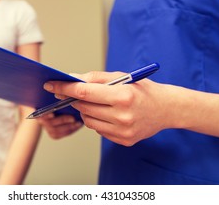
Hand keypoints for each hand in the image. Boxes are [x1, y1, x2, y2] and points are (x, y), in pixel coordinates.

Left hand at [44, 71, 178, 145]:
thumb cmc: (143, 89)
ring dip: (85, 110)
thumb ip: (96, 78)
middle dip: (75, 98)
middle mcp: (123, 116)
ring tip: (96, 103)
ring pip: (88, 121)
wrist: (167, 109)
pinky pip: (98, 130)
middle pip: (84, 107)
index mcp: (123, 96)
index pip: (84, 92)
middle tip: (72, 92)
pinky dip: (97, 120)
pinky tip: (106, 113)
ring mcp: (123, 131)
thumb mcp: (122, 77)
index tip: (51, 85)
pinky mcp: (124, 141)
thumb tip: (72, 79)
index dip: (65, 88)